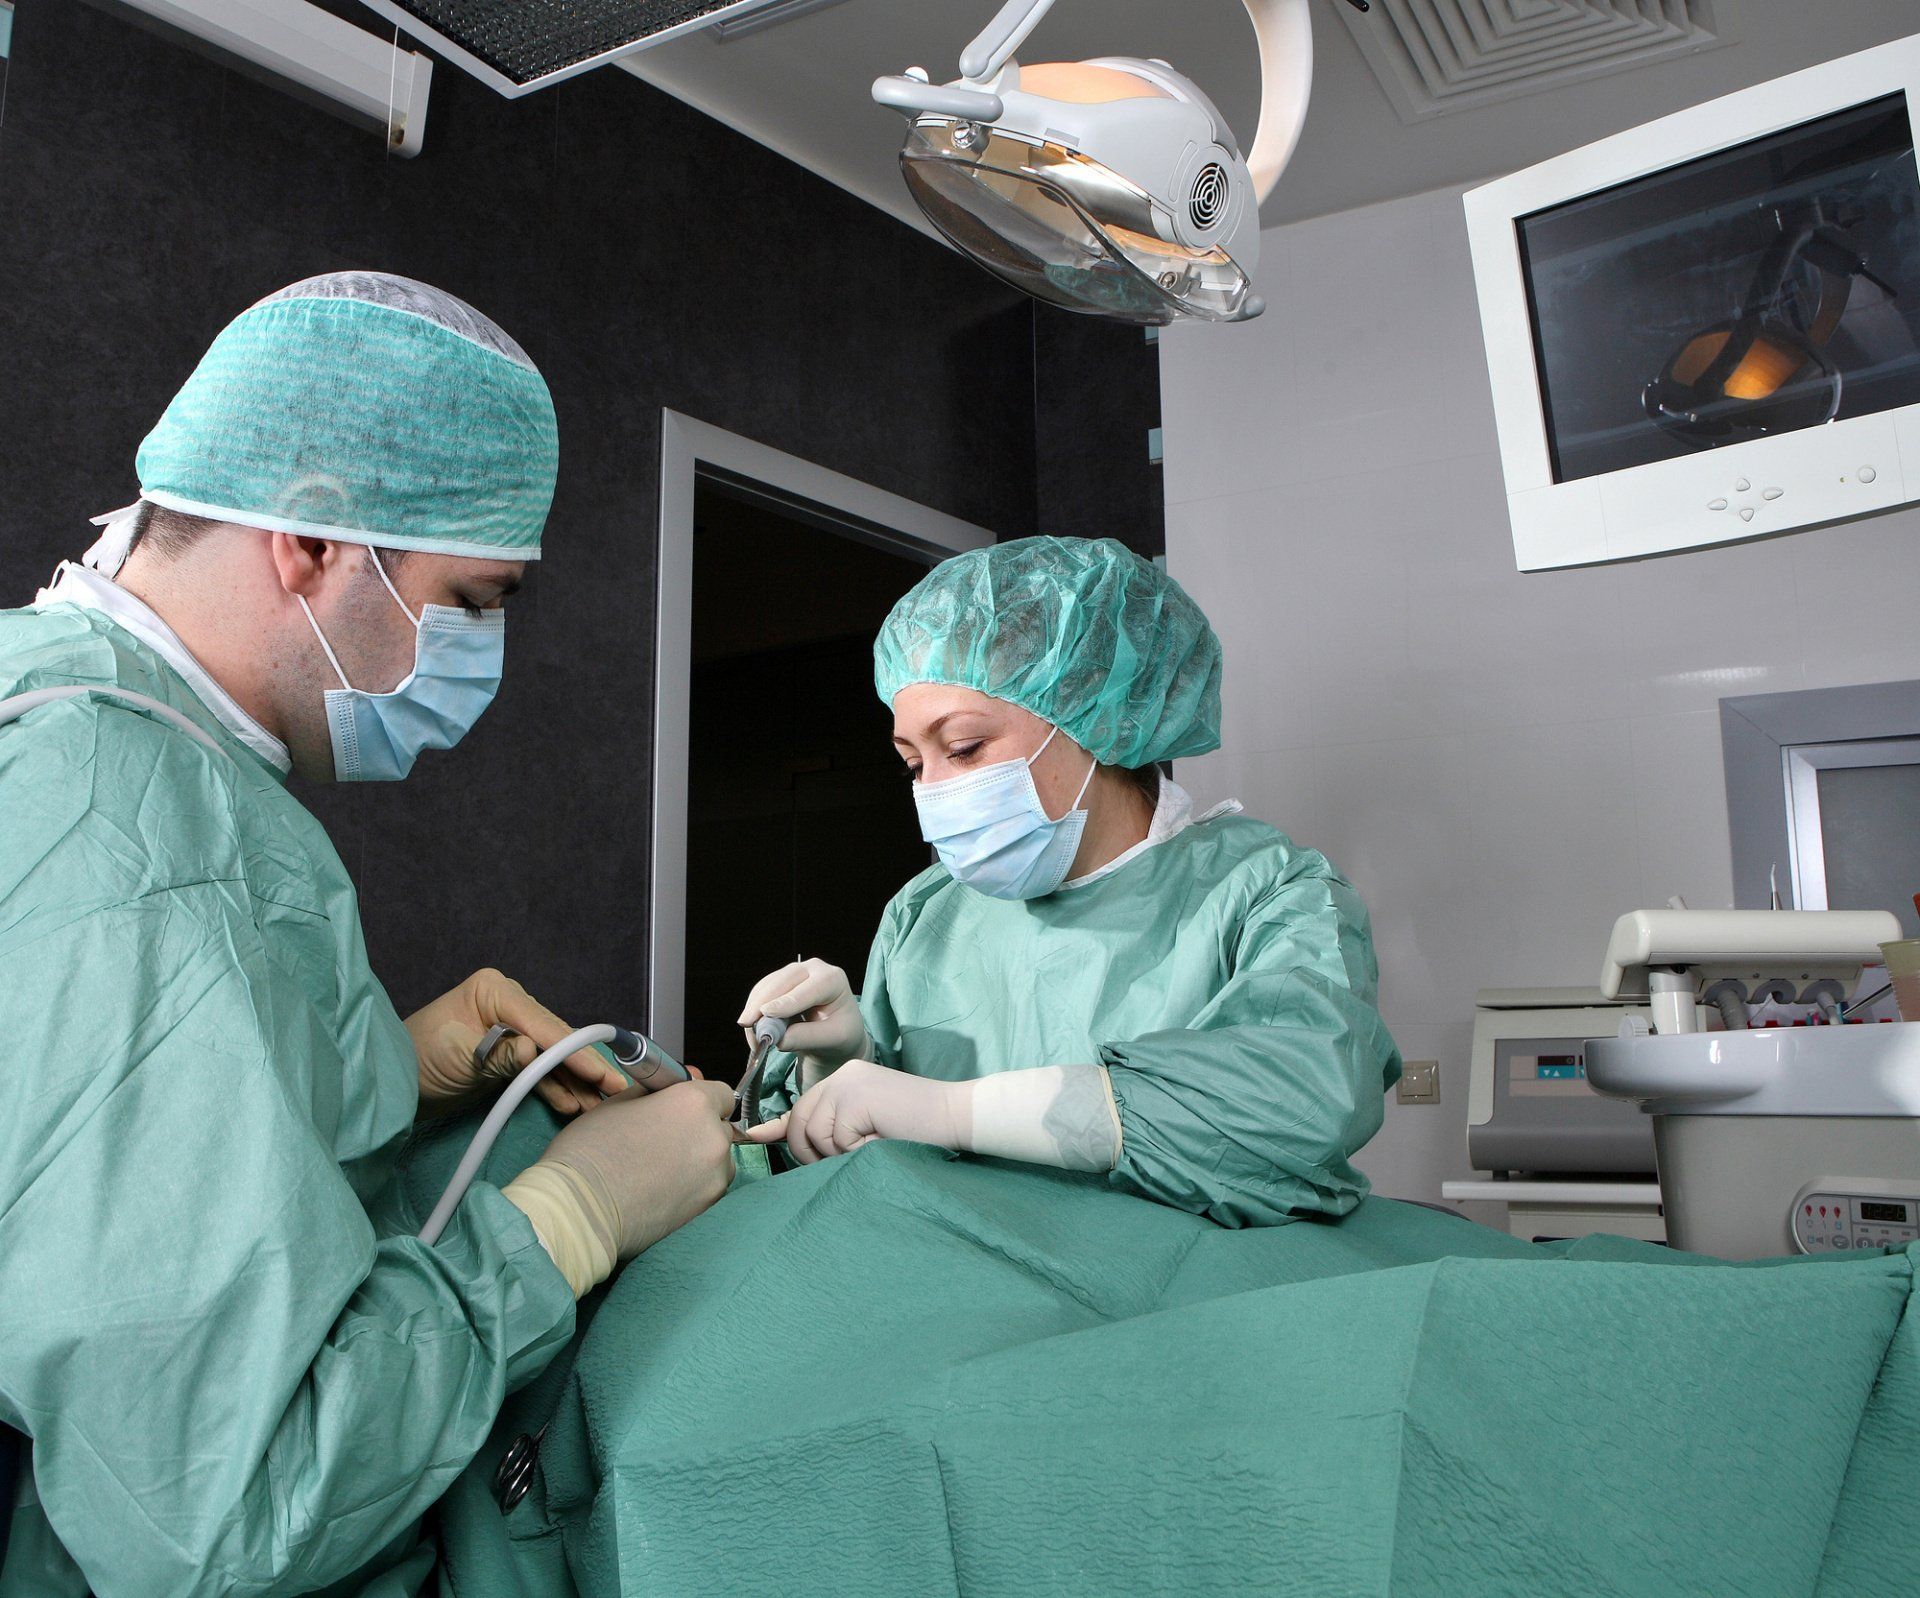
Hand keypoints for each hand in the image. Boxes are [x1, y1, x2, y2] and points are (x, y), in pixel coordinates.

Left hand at [408, 968, 630, 1116]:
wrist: (389, 1084)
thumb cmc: (412, 1060)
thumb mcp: (455, 1056)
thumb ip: (497, 1055)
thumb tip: (534, 1052)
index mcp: (494, 991)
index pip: (543, 1024)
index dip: (574, 1051)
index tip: (601, 1072)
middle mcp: (508, 1004)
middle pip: (556, 1038)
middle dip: (584, 1065)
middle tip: (616, 1088)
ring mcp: (510, 1029)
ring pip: (551, 1056)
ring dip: (574, 1081)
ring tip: (601, 1104)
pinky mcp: (507, 1055)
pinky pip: (537, 1071)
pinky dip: (554, 1088)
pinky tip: (574, 1104)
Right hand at [540, 1079, 737, 1257]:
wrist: (580, 1210)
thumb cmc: (590, 1151)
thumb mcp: (619, 1102)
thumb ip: (657, 1091)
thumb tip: (678, 1088)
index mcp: (694, 1103)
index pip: (722, 1094)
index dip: (700, 1099)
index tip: (681, 1108)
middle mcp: (714, 1137)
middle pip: (721, 1127)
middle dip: (699, 1129)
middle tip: (663, 1140)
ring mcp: (715, 1176)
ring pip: (718, 1159)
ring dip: (699, 1159)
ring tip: (660, 1168)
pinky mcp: (708, 1207)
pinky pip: (710, 1186)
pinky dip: (694, 1185)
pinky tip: (662, 1188)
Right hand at [737, 958, 868, 1074]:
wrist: (837, 1028)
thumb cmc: (841, 1031)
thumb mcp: (833, 1039)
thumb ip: (807, 1038)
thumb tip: (778, 1040)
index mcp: (833, 980)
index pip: (808, 990)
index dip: (786, 1001)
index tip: (767, 1013)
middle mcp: (813, 969)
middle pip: (782, 982)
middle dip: (761, 1003)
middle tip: (746, 1025)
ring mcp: (795, 971)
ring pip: (766, 986)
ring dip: (754, 1010)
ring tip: (754, 1038)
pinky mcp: (780, 980)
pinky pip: (760, 992)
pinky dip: (753, 1011)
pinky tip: (753, 1031)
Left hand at [747, 1059, 963, 1164]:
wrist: (954, 1117)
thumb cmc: (915, 1132)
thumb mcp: (866, 1128)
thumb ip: (833, 1131)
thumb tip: (789, 1144)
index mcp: (843, 1081)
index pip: (800, 1106)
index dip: (774, 1127)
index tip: (751, 1137)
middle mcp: (841, 1076)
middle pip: (798, 1124)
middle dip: (812, 1153)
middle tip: (848, 1157)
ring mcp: (848, 1083)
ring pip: (814, 1134)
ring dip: (839, 1153)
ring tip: (871, 1145)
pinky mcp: (856, 1096)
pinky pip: (836, 1139)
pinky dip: (856, 1151)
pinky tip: (880, 1140)